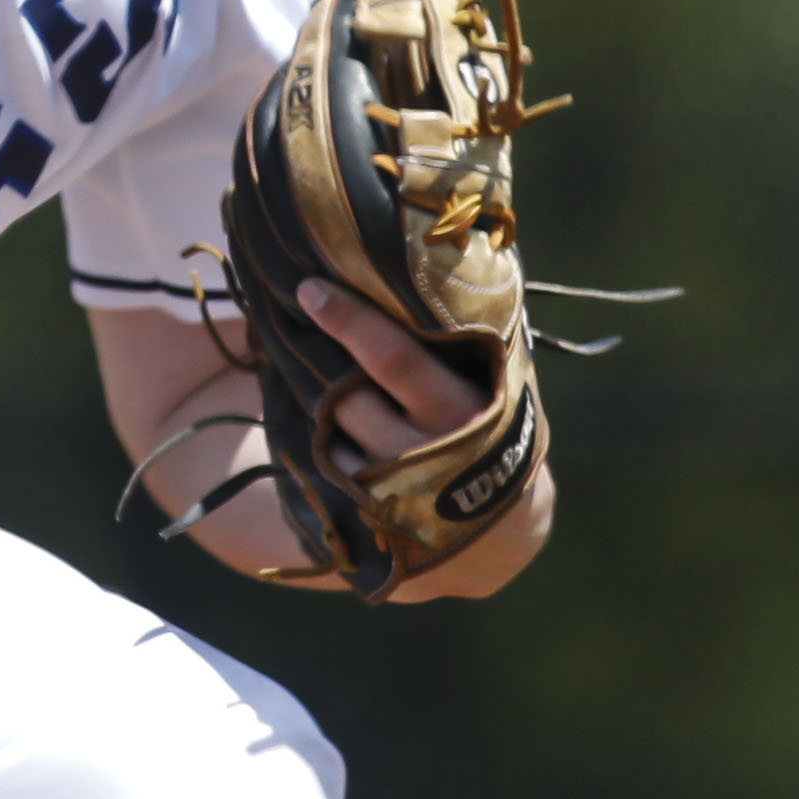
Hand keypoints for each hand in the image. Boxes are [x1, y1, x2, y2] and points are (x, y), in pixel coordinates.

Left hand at [297, 277, 553, 601]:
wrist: (501, 532)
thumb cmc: (494, 435)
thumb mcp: (498, 391)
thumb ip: (466, 345)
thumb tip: (434, 266)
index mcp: (460, 412)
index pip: (394, 360)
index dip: (350, 322)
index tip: (311, 290)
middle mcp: (423, 455)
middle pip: (347, 399)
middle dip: (320, 365)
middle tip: (298, 330)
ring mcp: (391, 492)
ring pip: (329, 436)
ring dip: (317, 407)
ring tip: (322, 385)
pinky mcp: (366, 518)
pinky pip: (324, 470)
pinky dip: (319, 447)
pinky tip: (327, 433)